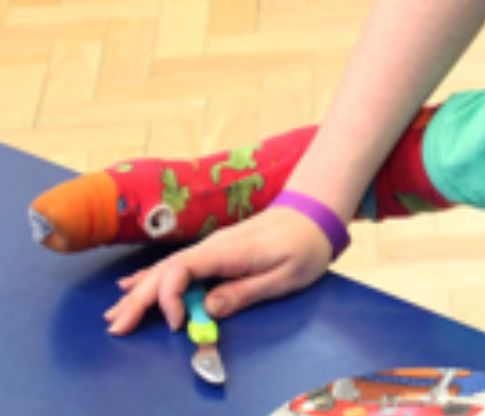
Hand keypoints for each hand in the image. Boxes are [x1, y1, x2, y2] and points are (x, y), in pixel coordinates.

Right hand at [104, 207, 332, 334]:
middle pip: (166, 271)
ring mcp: (212, 247)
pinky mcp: (216, 250)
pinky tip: (135, 285)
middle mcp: (213, 246)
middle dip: (139, 299)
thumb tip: (206, 309)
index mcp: (228, 252)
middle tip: (115, 326)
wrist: (314, 214)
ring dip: (141, 291)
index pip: (181, 270)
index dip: (168, 297)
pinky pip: (178, 266)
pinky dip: (154, 278)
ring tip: (115, 313)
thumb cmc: (304, 247)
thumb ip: (244, 292)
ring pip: (167, 268)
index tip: (175, 322)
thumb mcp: (283, 277)